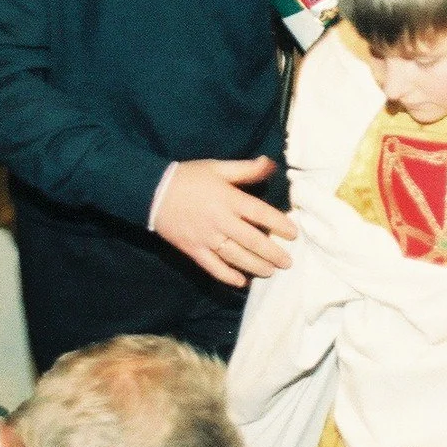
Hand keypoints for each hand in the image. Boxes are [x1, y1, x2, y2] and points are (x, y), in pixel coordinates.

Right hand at [152, 157, 297, 288]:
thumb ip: (245, 169)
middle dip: (273, 253)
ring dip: (256, 266)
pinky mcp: (193, 250)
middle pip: (252, 240)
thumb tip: (271, 164)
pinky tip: (241, 282)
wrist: (152, 191)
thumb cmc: (189, 177)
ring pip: (236, 257)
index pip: (260, 214)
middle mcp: (220, 221)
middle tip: (288, 262)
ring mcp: (206, 238)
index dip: (279, 224)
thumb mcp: (217, 167)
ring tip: (271, 272)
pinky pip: (213, 267)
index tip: (293, 234)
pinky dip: (228, 276)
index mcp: (228, 198)